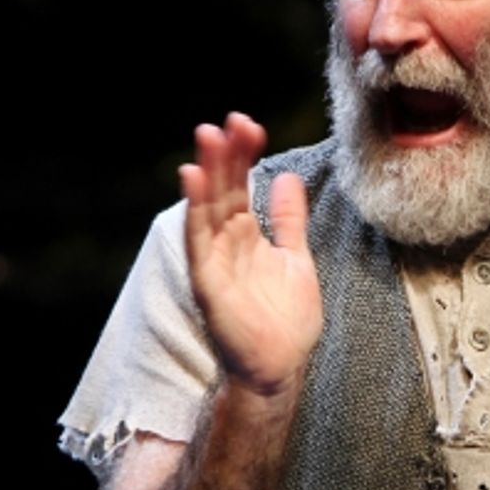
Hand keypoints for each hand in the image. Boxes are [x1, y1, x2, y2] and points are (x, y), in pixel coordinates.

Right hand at [179, 112, 322, 395]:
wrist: (280, 368)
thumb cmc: (286, 321)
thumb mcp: (295, 258)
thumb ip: (289, 220)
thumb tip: (286, 178)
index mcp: (248, 237)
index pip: (243, 186)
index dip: (245, 156)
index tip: (251, 126)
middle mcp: (227, 244)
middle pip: (224, 190)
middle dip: (227, 155)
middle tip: (230, 120)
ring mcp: (215, 260)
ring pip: (208, 207)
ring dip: (208, 171)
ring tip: (208, 135)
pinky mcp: (208, 281)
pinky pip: (198, 239)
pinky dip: (196, 209)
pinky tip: (193, 179)